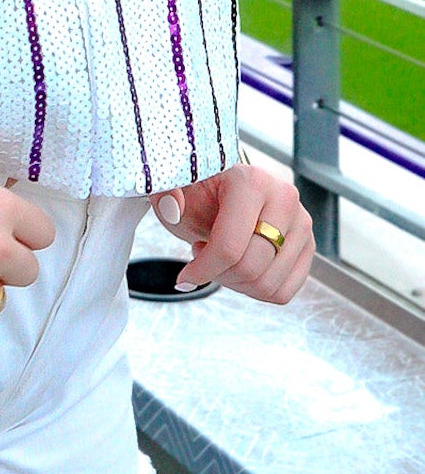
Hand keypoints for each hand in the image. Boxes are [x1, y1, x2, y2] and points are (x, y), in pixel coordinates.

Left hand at [151, 160, 313, 303]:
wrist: (221, 192)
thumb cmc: (197, 193)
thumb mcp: (174, 190)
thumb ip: (165, 194)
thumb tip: (172, 207)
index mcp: (251, 181)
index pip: (230, 246)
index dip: (203, 270)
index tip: (184, 277)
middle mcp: (284, 198)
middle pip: (251, 269)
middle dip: (218, 275)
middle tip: (203, 256)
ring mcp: (301, 222)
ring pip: (268, 285)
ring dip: (236, 283)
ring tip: (221, 256)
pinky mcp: (308, 245)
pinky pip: (283, 292)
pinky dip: (255, 290)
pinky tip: (240, 265)